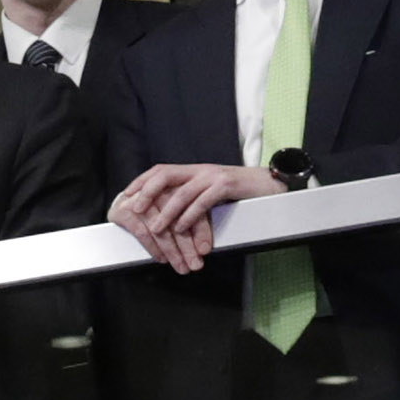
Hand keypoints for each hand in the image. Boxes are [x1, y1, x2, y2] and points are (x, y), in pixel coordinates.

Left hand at [112, 163, 287, 273]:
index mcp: (194, 170)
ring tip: (155, 229)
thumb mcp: (212, 192)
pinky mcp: (226, 185)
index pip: (161, 170)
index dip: (142, 181)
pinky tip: (181, 229)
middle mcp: (200, 169)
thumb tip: (170, 215)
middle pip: (165, 175)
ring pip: (182, 193)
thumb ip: (193, 198)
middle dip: (146, 192)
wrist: (272, 185)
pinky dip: (189, 217)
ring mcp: (213, 176)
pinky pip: (202, 201)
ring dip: (166, 213)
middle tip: (133, 210)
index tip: (126, 195)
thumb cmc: (241, 193)